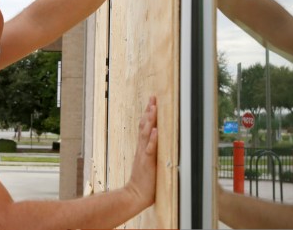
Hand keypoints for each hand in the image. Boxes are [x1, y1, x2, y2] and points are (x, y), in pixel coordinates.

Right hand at [126, 95, 157, 209]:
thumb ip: (151, 151)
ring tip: (153, 108)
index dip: (148, 114)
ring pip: (146, 134)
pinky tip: (155, 130)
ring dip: (150, 120)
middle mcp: (142, 148)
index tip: (152, 102)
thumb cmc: (144, 181)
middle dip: (149, 112)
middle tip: (153, 98)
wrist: (135, 195)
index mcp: (143, 148)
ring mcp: (144, 154)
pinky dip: (152, 139)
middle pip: (145, 126)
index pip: (145, 127)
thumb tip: (158, 141)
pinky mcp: (147, 162)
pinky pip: (149, 149)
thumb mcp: (148, 162)